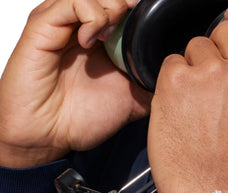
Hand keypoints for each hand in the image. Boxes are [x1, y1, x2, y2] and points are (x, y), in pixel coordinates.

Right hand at [0, 0, 151, 167]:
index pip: (125, 12)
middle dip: (129, 9)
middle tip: (134, 31)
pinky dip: (90, 15)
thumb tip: (174, 82)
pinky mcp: (44, 26)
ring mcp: (64, 26)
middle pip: (112, 0)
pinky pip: (71, 2)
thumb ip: (151, 87)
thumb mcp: (131, 103)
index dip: (140, 15)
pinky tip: (91, 41)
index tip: (152, 28)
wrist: (49, 135)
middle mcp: (84, 30)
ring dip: (111, 9)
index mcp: (104, 44)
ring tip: (110, 37)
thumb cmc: (81, 120)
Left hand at [148, 0, 227, 192]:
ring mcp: (210, 73)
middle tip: (212, 84)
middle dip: (217, 52)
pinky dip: (172, 82)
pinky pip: (170, 65)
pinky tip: (178, 107)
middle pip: (223, 32)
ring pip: (194, 48)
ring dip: (194, 70)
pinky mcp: (176, 83)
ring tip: (195, 103)